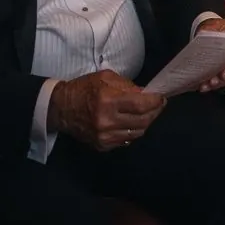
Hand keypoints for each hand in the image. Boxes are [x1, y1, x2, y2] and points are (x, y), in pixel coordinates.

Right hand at [48, 70, 165, 151]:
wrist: (62, 108)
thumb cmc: (84, 88)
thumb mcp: (105, 78)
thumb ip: (127, 86)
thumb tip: (146, 94)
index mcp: (108, 101)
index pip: (140, 105)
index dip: (155, 102)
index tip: (162, 97)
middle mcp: (107, 122)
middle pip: (142, 122)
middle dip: (155, 112)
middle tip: (159, 104)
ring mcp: (105, 137)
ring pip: (136, 133)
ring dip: (146, 122)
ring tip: (148, 112)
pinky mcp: (102, 146)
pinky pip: (126, 140)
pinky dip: (133, 130)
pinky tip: (133, 121)